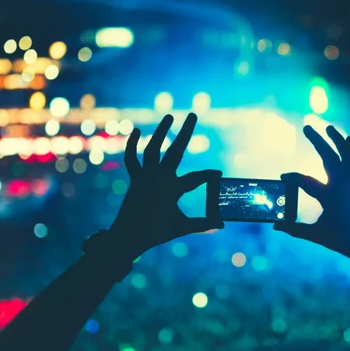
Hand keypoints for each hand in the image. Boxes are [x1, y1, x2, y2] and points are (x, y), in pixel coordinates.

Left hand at [110, 113, 223, 259]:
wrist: (127, 236)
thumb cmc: (157, 232)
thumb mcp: (182, 228)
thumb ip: (202, 224)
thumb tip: (221, 225)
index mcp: (172, 190)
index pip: (196, 178)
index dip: (208, 176)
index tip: (218, 173)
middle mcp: (158, 178)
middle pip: (175, 151)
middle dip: (185, 132)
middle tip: (192, 114)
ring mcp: (145, 176)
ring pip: (152, 149)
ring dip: (160, 132)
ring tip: (170, 116)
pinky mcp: (135, 178)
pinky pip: (131, 159)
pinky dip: (132, 144)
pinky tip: (136, 130)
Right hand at [274, 125, 349, 261]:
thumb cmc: (341, 240)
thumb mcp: (316, 235)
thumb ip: (294, 229)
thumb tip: (275, 226)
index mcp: (330, 197)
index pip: (306, 182)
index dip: (292, 178)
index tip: (282, 176)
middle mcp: (343, 186)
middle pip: (329, 157)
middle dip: (317, 141)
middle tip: (306, 126)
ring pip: (347, 155)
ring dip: (337, 140)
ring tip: (329, 128)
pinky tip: (348, 139)